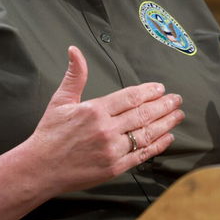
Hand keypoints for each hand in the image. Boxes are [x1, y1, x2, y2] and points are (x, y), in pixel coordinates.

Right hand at [28, 46, 183, 192]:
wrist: (41, 168)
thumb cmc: (49, 133)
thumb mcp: (60, 100)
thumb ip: (75, 75)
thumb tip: (75, 51)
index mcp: (94, 111)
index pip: (129, 97)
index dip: (148, 92)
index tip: (160, 88)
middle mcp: (106, 130)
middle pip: (143, 114)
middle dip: (163, 106)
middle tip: (177, 100)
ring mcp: (112, 150)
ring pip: (146, 134)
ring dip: (166, 123)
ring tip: (178, 115)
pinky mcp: (115, 168)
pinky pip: (142, 154)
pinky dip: (158, 145)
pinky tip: (168, 137)